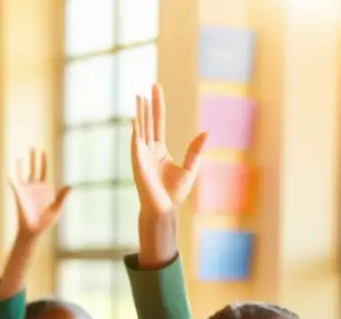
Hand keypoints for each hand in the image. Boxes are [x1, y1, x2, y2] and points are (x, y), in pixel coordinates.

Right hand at [9, 148, 70, 240]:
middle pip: (33, 168)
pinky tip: (10, 171)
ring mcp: (26, 190)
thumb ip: (62, 197)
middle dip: (33, 158)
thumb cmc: (45, 222)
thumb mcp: (57, 209)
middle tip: (32, 147)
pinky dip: (13, 178)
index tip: (42, 151)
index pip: (43, 171)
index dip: (43, 161)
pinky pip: (15, 184)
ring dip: (22, 165)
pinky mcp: (19, 195)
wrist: (34, 231)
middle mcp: (34, 187)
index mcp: (44, 188)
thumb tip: (71, 186)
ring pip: (23, 173)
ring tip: (21, 155)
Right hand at [131, 84, 207, 215]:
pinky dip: (135, 132)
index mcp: (159, 150)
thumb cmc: (173, 194)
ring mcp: (141, 156)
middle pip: (149, 122)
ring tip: (139, 97)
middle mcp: (148, 150)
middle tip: (150, 86)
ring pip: (141, 130)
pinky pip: (136, 144)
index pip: (158, 123)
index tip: (156, 89)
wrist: (163, 210)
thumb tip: (206, 132)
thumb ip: (195, 150)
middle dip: (149, 104)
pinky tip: (135, 120)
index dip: (158, 106)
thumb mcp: (189, 168)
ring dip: (140, 114)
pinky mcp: (138, 164)